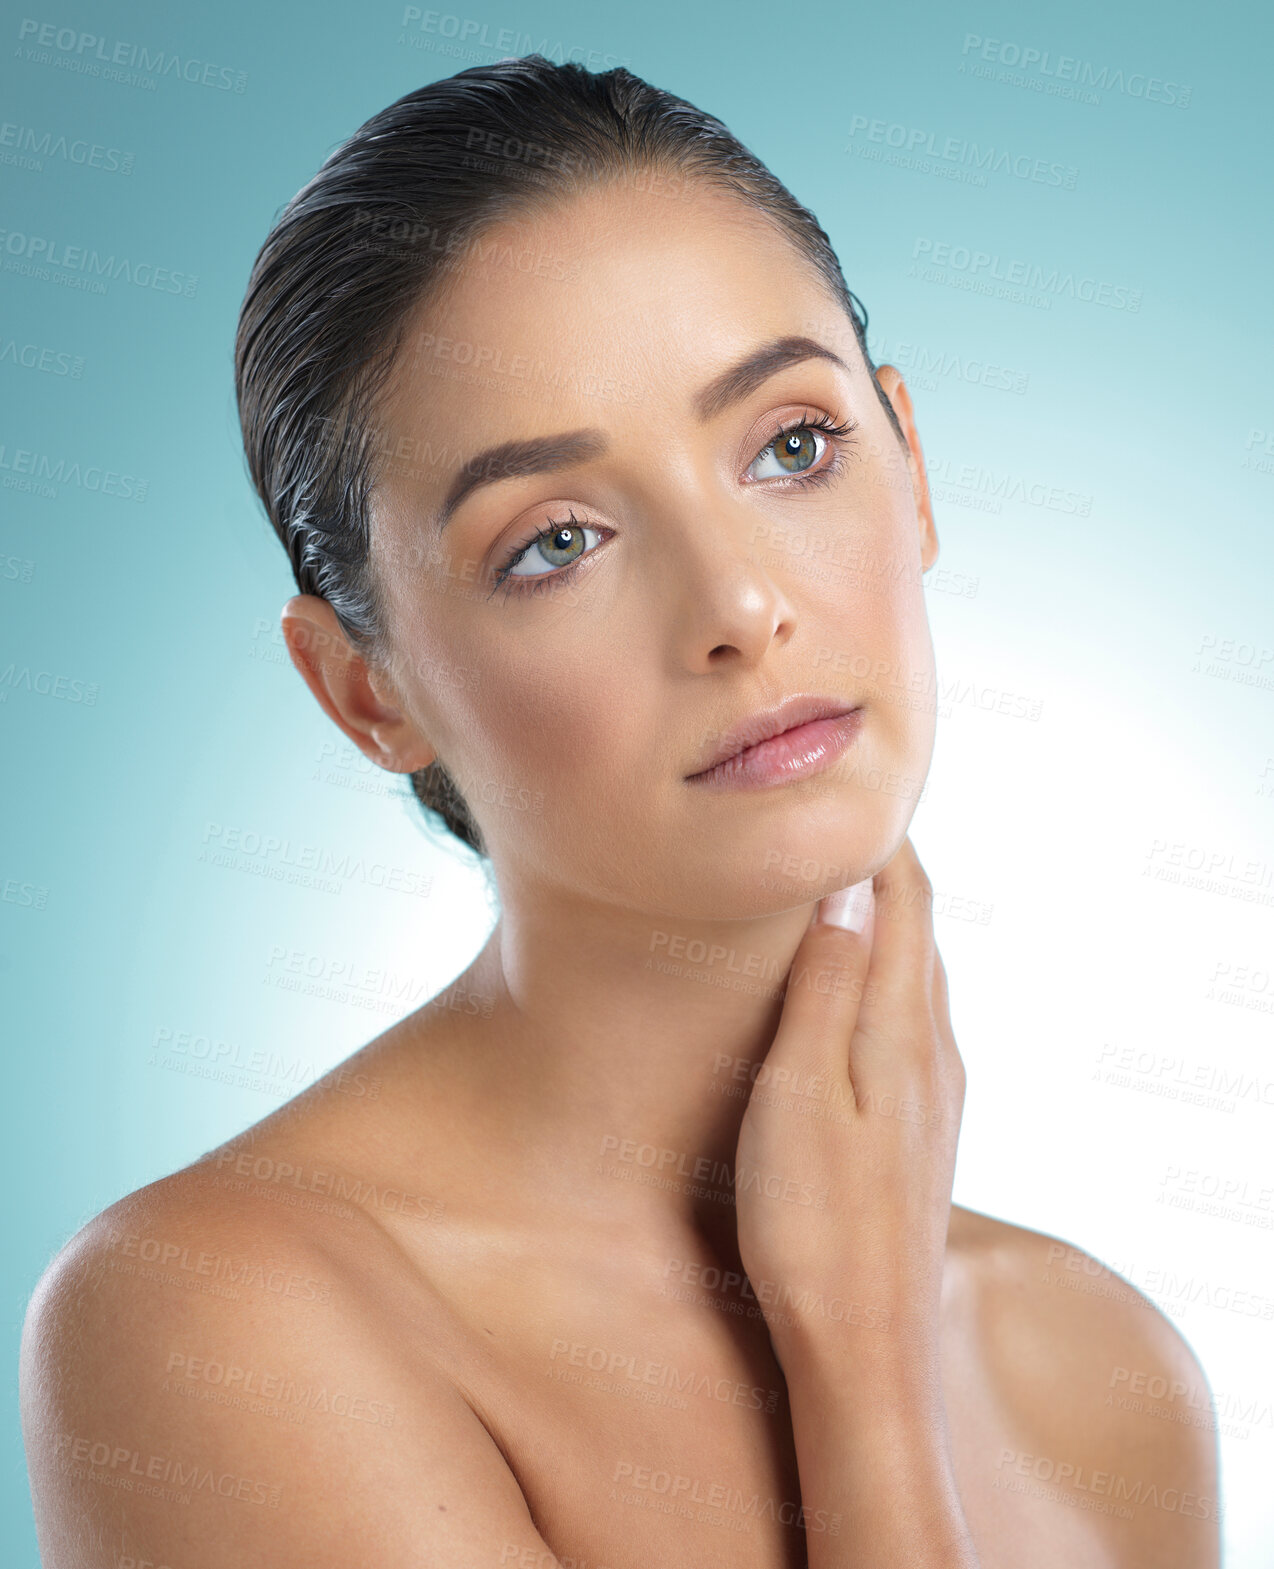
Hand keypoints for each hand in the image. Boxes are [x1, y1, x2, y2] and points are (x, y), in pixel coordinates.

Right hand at [733, 835, 964, 1388]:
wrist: (864, 1347)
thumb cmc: (811, 1224)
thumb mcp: (799, 1091)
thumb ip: (827, 985)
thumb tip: (847, 883)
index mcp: (904, 1029)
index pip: (905, 900)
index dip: (878, 838)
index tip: (842, 788)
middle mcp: (934, 1052)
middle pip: (919, 931)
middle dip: (883, 869)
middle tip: (831, 822)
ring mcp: (934, 1095)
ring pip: (917, 976)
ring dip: (887, 922)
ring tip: (839, 887)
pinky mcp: (920, 1131)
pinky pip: (911, 1021)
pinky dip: (885, 977)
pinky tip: (854, 994)